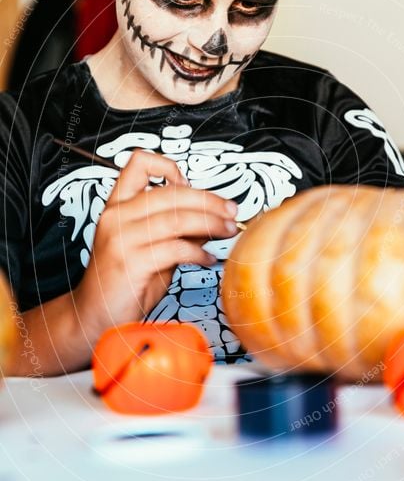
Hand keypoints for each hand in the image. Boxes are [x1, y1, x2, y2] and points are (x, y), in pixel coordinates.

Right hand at [71, 149, 237, 339]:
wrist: (95, 316)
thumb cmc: (124, 282)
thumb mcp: (151, 248)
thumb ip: (176, 230)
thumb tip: (213, 218)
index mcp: (117, 206)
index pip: (138, 164)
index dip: (168, 166)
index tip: (191, 184)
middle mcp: (116, 216)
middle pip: (170, 192)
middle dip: (209, 200)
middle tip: (231, 211)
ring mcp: (121, 239)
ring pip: (176, 219)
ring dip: (210, 224)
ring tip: (227, 231)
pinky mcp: (131, 263)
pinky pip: (175, 249)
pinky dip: (199, 253)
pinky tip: (209, 259)